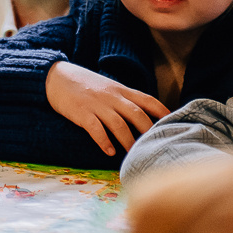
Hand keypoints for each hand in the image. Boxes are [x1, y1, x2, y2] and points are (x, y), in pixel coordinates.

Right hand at [44, 62, 168, 157]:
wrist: (57, 77)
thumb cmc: (87, 86)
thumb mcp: (110, 88)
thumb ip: (126, 100)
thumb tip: (146, 118)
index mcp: (122, 90)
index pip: (148, 100)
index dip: (163, 112)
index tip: (175, 124)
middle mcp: (112, 97)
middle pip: (137, 114)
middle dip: (148, 131)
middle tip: (156, 147)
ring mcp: (97, 105)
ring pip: (118, 124)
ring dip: (128, 141)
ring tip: (134, 155)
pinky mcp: (82, 113)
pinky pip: (95, 128)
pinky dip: (104, 141)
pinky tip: (109, 152)